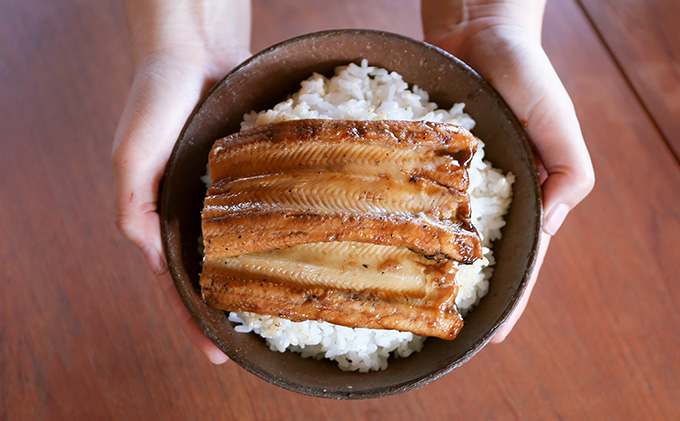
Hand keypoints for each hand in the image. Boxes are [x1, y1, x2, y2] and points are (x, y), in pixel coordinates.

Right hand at [112, 0, 250, 363]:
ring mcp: (225, 195)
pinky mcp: (251, 174)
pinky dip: (278, 232)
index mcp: (161, 216)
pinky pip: (266, 210)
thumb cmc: (155, 100)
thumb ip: (133, 210)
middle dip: (230, 307)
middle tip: (255, 342)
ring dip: (257, 276)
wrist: (195, 52)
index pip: (177, 281)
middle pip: (214, 271)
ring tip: (282, 309)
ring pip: (244, 246)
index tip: (216, 355)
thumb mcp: (130, 159)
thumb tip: (152, 258)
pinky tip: (301, 250)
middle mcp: (196, 211)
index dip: (193, 319)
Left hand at [422, 0, 594, 341]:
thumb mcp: (559, 123)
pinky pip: (406, 195)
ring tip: (402, 302)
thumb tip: (546, 225)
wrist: (479, 31)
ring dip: (422, 265)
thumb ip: (568, 173)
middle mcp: (482, 196)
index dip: (508, 300)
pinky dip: (397, 218)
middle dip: (459, 295)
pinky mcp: (421, 160)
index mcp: (524, 196)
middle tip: (438, 332)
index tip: (492, 338)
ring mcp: (449, 181)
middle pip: (471, 256)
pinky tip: (378, 241)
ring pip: (435, 232)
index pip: (519, 260)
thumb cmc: (526, 74)